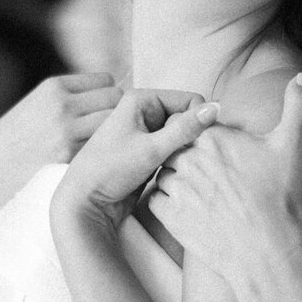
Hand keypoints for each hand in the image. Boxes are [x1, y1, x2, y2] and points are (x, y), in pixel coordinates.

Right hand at [0, 71, 121, 170]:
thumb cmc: (16, 142)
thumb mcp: (36, 106)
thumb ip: (67, 98)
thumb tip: (109, 91)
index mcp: (54, 87)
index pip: (106, 80)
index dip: (108, 96)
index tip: (105, 111)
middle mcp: (63, 105)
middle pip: (116, 99)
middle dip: (117, 112)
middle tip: (113, 129)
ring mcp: (69, 133)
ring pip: (116, 123)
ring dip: (117, 133)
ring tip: (111, 145)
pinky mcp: (72, 159)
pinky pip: (106, 148)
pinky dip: (109, 152)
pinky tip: (102, 160)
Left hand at [52, 87, 220, 232]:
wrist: (85, 201)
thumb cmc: (110, 172)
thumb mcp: (151, 150)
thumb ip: (185, 129)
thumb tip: (216, 107)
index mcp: (141, 100)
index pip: (189, 100)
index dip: (199, 120)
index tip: (199, 144)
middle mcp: (143, 111)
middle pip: (186, 117)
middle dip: (192, 136)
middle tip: (184, 158)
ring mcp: (145, 131)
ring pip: (182, 135)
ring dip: (185, 150)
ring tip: (175, 167)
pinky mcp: (146, 150)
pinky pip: (173, 148)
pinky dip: (177, 159)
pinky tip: (170, 173)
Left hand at [148, 73, 301, 287]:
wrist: (267, 252)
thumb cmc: (281, 199)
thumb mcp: (293, 146)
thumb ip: (297, 106)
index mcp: (211, 137)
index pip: (192, 124)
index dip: (204, 137)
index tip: (219, 152)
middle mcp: (188, 160)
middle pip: (176, 148)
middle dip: (188, 158)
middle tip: (211, 175)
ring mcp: (176, 189)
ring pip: (164, 174)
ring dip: (176, 180)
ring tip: (201, 193)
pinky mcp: (169, 217)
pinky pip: (156, 200)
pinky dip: (167, 203)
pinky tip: (188, 209)